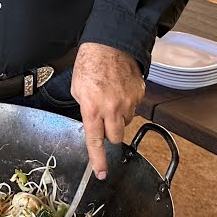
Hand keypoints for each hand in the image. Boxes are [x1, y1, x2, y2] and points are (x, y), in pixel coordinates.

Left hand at [71, 43, 144, 179]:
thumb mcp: (77, 88)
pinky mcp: (139, 94)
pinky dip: (127, 104)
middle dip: (109, 134)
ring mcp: (129, 102)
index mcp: (92, 108)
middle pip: (115, 138)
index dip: (98, 160)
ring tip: (110, 98)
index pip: (95, 141)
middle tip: (103, 120)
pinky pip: (134, 108)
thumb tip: (92, 122)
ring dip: (118, 117)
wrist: (111, 43)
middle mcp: (112, 108)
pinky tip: (119, 90)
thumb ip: (85, 109)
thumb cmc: (90, 62)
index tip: (100, 173)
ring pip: (125, 122)